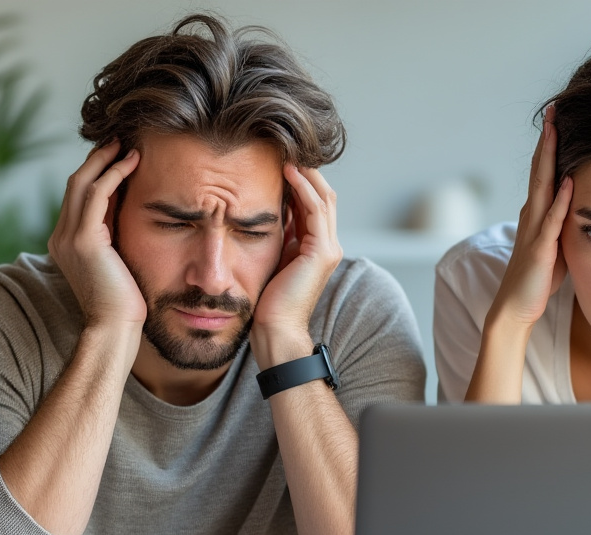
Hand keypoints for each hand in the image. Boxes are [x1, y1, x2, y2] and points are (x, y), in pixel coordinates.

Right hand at [47, 140, 144, 329]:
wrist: (114, 328)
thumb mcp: (119, 261)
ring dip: (105, 160)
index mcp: (66, 242)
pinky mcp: (84, 240)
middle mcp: (61, 236)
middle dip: (97, 159)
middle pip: (75, 184)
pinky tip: (132, 162)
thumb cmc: (125, 302)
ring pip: (81, 183)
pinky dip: (113, 175)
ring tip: (127, 145)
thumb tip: (132, 211)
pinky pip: (96, 195)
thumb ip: (117, 237)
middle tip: (120, 140)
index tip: (119, 156)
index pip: (78, 197)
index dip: (97, 173)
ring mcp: (69, 237)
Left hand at [251, 165, 342, 360]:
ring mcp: (328, 248)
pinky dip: (303, 187)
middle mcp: (328, 246)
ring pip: (322, 197)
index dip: (299, 181)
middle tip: (283, 147)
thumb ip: (275, 236)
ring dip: (305, 173)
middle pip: (323, 196)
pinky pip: (315, 209)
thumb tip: (262, 209)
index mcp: (316, 248)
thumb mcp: (270, 259)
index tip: (276, 160)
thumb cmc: (267, 302)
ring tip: (285, 152)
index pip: (313, 204)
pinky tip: (287, 171)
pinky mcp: (322, 252)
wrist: (275, 330)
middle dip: (305, 171)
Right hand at [488, 105, 572, 328]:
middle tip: (553, 109)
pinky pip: (551, 221)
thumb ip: (563, 221)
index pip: (545, 172)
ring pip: (542, 187)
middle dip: (547, 139)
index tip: (558, 118)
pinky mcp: (540, 249)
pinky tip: (569, 182)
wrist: (516, 306)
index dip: (550, 145)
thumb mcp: (555, 242)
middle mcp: (532, 216)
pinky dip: (560, 201)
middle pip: (540, 170)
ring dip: (548, 159)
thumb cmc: (538, 278)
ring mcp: (534, 230)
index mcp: (537, 213)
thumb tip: (578, 203)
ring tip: (555, 131)